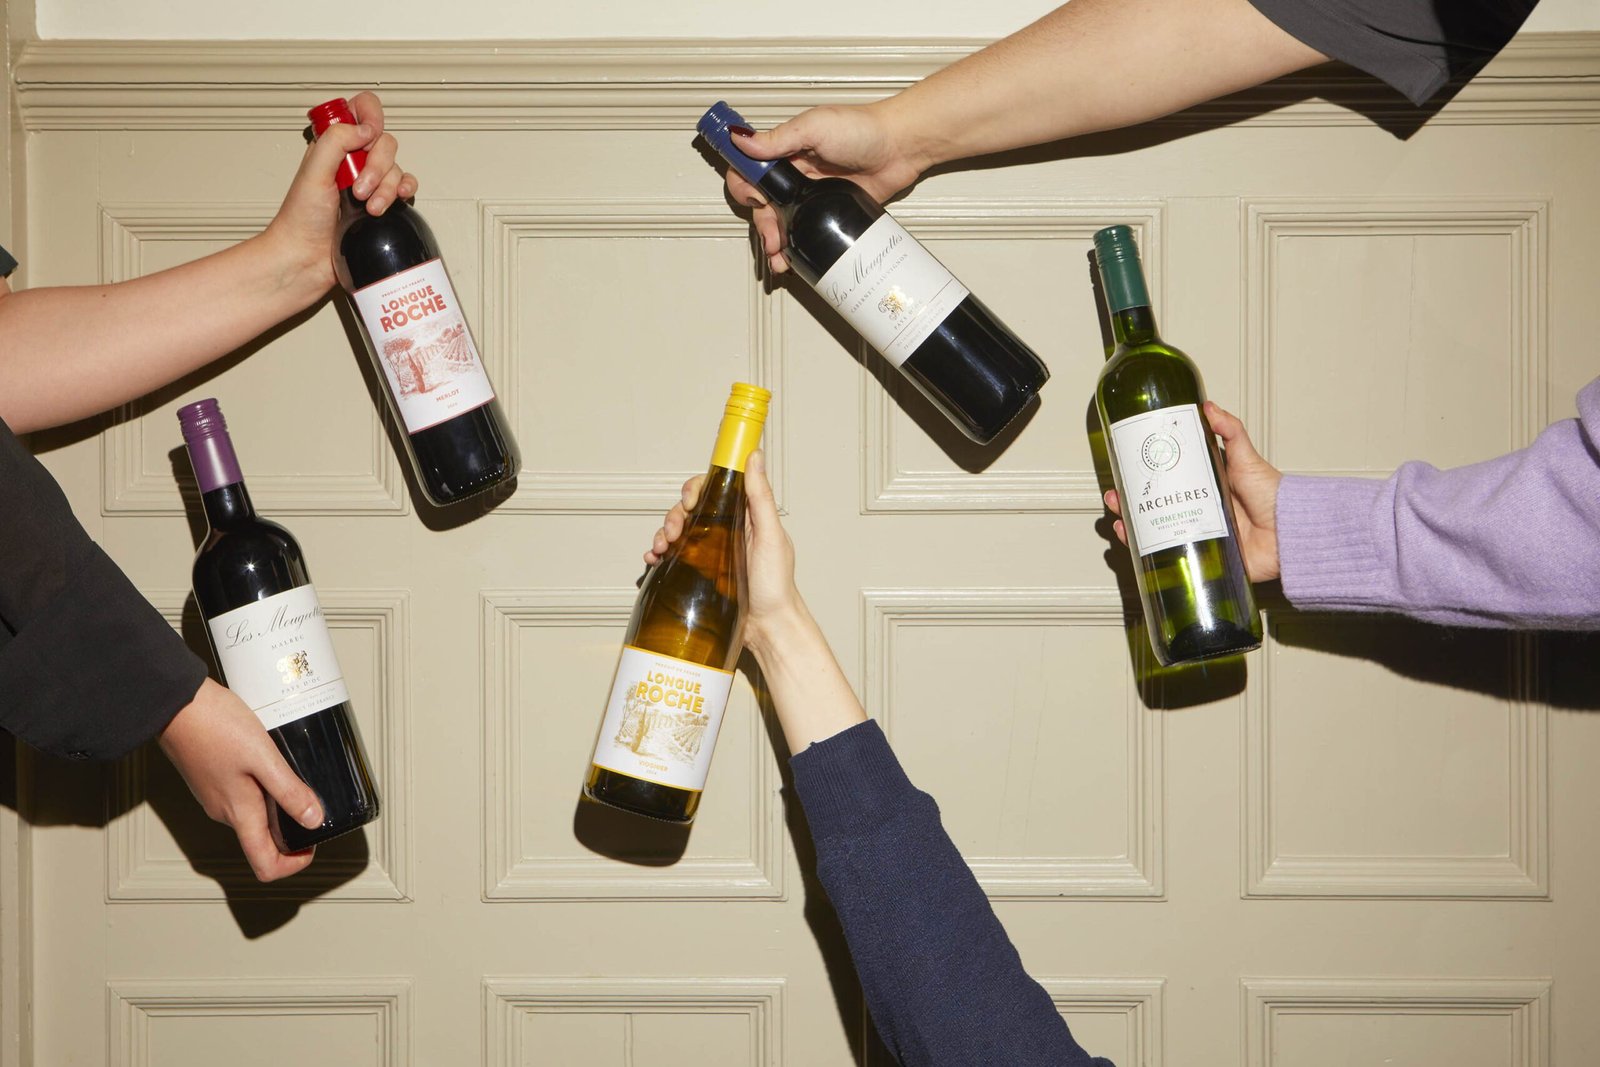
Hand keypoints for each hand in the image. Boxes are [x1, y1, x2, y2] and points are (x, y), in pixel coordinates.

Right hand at [158, 678, 323, 881]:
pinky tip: (273, 764)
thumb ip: (289, 790)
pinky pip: (241, 796)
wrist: (173, 703)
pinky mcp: (212, 777)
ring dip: (278, 808)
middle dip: (291, 833)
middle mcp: (224, 811)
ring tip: (298, 781)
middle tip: (313, 808)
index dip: (293, 864)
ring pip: (252, 817)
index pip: (264, 864)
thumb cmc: (213, 726)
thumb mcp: (263, 757)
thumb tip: (313, 819)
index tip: (312, 844)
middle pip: (261, 842)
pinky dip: (263, 789)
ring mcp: (215, 795)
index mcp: (238, 813)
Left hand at [262, 90, 419, 296]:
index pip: (359, 110)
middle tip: (358, 188)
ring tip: (369, 207)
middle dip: (377, 166)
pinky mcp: (382, 203)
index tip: (366, 139)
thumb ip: (336, 141)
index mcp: (333, 145)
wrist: (307, 257)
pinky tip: (394, 202)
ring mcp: (369, 181)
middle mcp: (352, 159)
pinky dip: (403, 191)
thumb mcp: (313, 171)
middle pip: (384, 142)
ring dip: (386, 187)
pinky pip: (405, 186)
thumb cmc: (301, 220)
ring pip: (395, 167)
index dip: (369, 117)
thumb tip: (366, 128)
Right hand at [644, 450, 804, 653]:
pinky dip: (659, 553)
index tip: (692, 500)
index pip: (715, 489)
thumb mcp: (771, 536)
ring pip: (679, 529)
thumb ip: (761, 497)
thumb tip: (755, 457)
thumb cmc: (776, 585)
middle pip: (691, 508)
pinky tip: (655, 559)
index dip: (698, 488)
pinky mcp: (698, 572)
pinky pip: (673, 555)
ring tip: (662, 547)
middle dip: (676, 513)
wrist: (767, 627)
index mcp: (744, 517)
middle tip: (674, 530)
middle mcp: (726, 530)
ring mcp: (710, 552)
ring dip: (664, 532)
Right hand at [725, 102, 926, 273]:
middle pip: (762, 204)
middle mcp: (794, 174)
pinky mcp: (830, 212)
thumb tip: (741, 139)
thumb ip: (778, 138)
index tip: (754, 198)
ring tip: (779, 257)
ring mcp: (811, 196)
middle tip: (771, 237)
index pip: (749, 170)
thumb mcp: (814, 127)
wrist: (900, 148)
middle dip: (762, 225)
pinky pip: (808, 232)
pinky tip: (795, 257)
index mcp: (785, 150)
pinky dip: (798, 247)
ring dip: (775, 242)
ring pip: (781, 223)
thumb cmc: (863, 129)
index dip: (744, 186)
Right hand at [1105, 401, 1282, 581]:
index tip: (1128, 468)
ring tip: (1119, 515)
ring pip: (1154, 530)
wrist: (1289, 532)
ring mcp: (1198, 534)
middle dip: (1130, 500)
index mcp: (1207, 487)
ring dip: (1131, 523)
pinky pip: (1169, 556)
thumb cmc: (1273, 495)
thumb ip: (1230, 430)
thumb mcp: (1246, 457)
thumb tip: (1208, 406)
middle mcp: (1199, 510)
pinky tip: (1132, 541)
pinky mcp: (1203, 557)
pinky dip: (1146, 550)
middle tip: (1117, 493)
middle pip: (1155, 505)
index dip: (1146, 475)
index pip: (1168, 479)